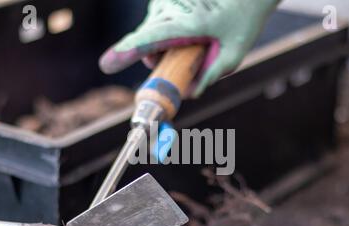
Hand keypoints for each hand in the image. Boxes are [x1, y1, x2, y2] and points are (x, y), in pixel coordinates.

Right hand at [99, 0, 279, 97]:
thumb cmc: (242, 19)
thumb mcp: (233, 54)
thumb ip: (209, 75)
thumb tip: (189, 93)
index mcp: (188, 22)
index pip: (150, 39)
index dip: (127, 53)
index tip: (106, 65)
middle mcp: (171, 8)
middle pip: (146, 41)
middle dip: (156, 58)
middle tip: (183, 59)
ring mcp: (165, 1)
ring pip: (151, 33)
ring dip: (165, 46)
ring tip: (196, 38)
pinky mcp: (164, 0)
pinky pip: (156, 24)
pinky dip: (168, 34)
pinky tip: (192, 27)